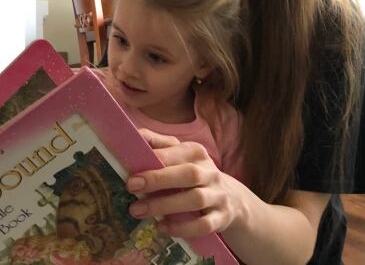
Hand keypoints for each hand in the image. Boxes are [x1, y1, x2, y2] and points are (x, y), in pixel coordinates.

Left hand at [126, 128, 251, 237]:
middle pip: (188, 174)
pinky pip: (204, 224)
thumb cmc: (196, 175)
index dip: (154, 162)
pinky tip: (162, 228)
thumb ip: (159, 146)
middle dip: (159, 180)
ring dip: (165, 206)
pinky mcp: (221, 218)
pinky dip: (182, 228)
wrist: (233, 200)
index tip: (131, 174)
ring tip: (138, 211)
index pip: (176, 152)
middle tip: (132, 188)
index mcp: (196, 153)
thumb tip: (135, 136)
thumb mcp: (182, 157)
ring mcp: (218, 195)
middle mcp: (210, 173)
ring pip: (195, 200)